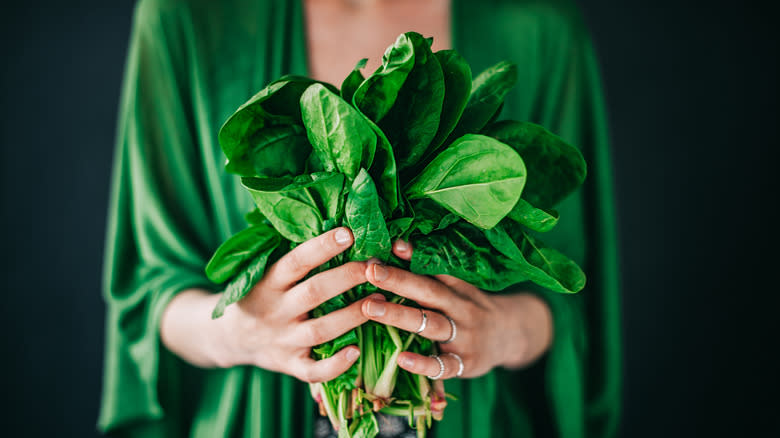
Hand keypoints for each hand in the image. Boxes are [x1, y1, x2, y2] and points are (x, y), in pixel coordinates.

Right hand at [209, 227, 380, 381]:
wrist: (230, 337)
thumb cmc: (261, 295)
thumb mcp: (265, 273)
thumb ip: (294, 258)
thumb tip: (336, 225)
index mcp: (267, 282)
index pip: (296, 261)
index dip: (322, 247)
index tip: (349, 232)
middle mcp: (275, 311)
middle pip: (314, 293)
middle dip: (347, 277)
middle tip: (375, 266)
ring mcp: (282, 340)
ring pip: (320, 330)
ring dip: (352, 316)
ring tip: (380, 300)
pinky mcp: (289, 365)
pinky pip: (313, 370)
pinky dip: (335, 365)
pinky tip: (357, 352)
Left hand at [360, 240, 552, 379]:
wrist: (510, 336)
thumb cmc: (469, 308)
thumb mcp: (456, 287)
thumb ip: (427, 270)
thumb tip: (396, 244)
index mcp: (457, 287)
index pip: (433, 269)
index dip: (410, 258)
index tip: (384, 249)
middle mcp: (461, 308)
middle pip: (429, 292)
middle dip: (398, 281)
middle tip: (370, 272)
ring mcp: (464, 337)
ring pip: (431, 325)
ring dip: (400, 316)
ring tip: (370, 308)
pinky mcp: (465, 364)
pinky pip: (443, 366)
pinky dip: (423, 364)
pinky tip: (401, 359)